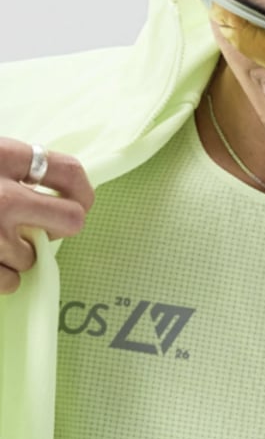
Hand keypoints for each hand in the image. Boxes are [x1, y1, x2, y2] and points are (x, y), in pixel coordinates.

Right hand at [0, 137, 93, 293]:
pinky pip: (12, 282)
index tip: (80, 202)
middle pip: (72, 220)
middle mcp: (1, 194)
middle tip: (37, 228)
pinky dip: (0, 277)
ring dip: (16, 255)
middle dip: (58, 228)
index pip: (70, 172)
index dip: (83, 192)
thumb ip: (14, 168)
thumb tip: (60, 190)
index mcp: (2, 156)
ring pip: (34, 256)